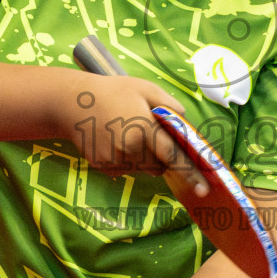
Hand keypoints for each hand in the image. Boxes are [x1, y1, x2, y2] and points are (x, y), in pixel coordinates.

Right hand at [57, 75, 207, 193]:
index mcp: (143, 128)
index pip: (173, 156)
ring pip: (143, 168)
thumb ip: (169, 105)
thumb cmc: (113, 91)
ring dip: (144, 157)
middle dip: (162, 156)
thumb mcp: (145, 88)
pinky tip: (115, 139)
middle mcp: (129, 148)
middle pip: (159, 166)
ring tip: (127, 132)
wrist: (73, 103)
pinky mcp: (103, 167)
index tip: (203, 189)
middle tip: (149, 134)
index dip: (190, 173)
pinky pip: (126, 169)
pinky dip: (127, 159)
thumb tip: (184, 121)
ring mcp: (115, 160)